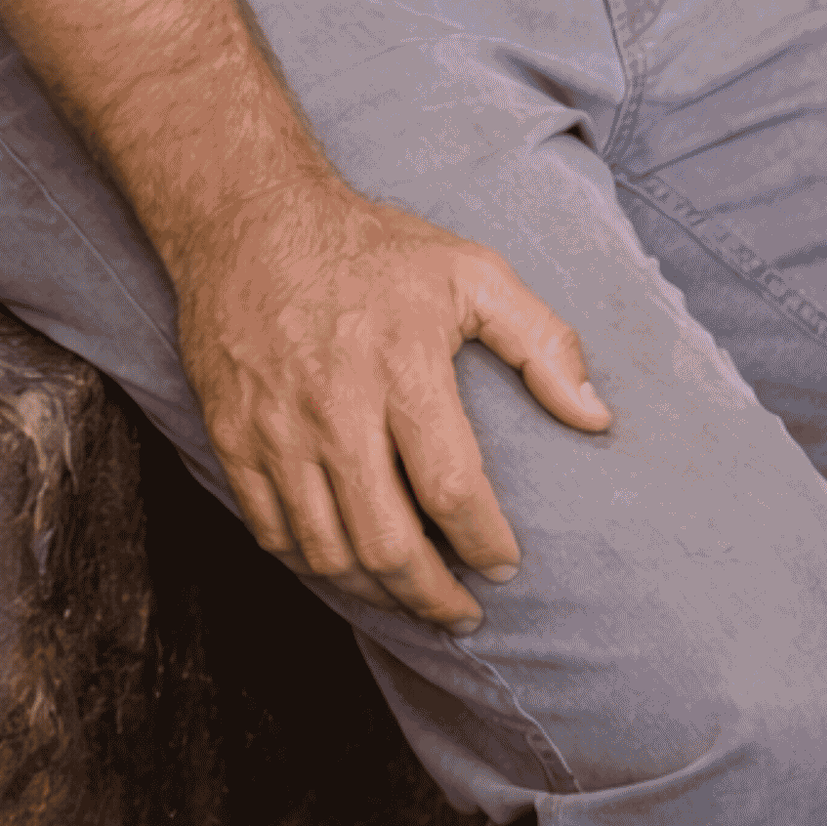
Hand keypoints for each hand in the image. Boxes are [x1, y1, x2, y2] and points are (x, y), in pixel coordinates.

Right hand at [171, 170, 612, 630]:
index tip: (504, 564)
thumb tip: (596, 417)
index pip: (452, 492)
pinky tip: (342, 560)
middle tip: (463, 611)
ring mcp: (276, 424)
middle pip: (387, 543)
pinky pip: (269, 529)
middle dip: (434, 597)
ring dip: (376, 591)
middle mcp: (335, 406)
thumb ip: (542, 341)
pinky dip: (308, 562)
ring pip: (327, 551)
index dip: (485, 546)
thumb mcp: (470, 270)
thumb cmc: (371, 247)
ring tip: (408, 596)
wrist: (248, 214)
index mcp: (401, 367)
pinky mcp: (230, 430)